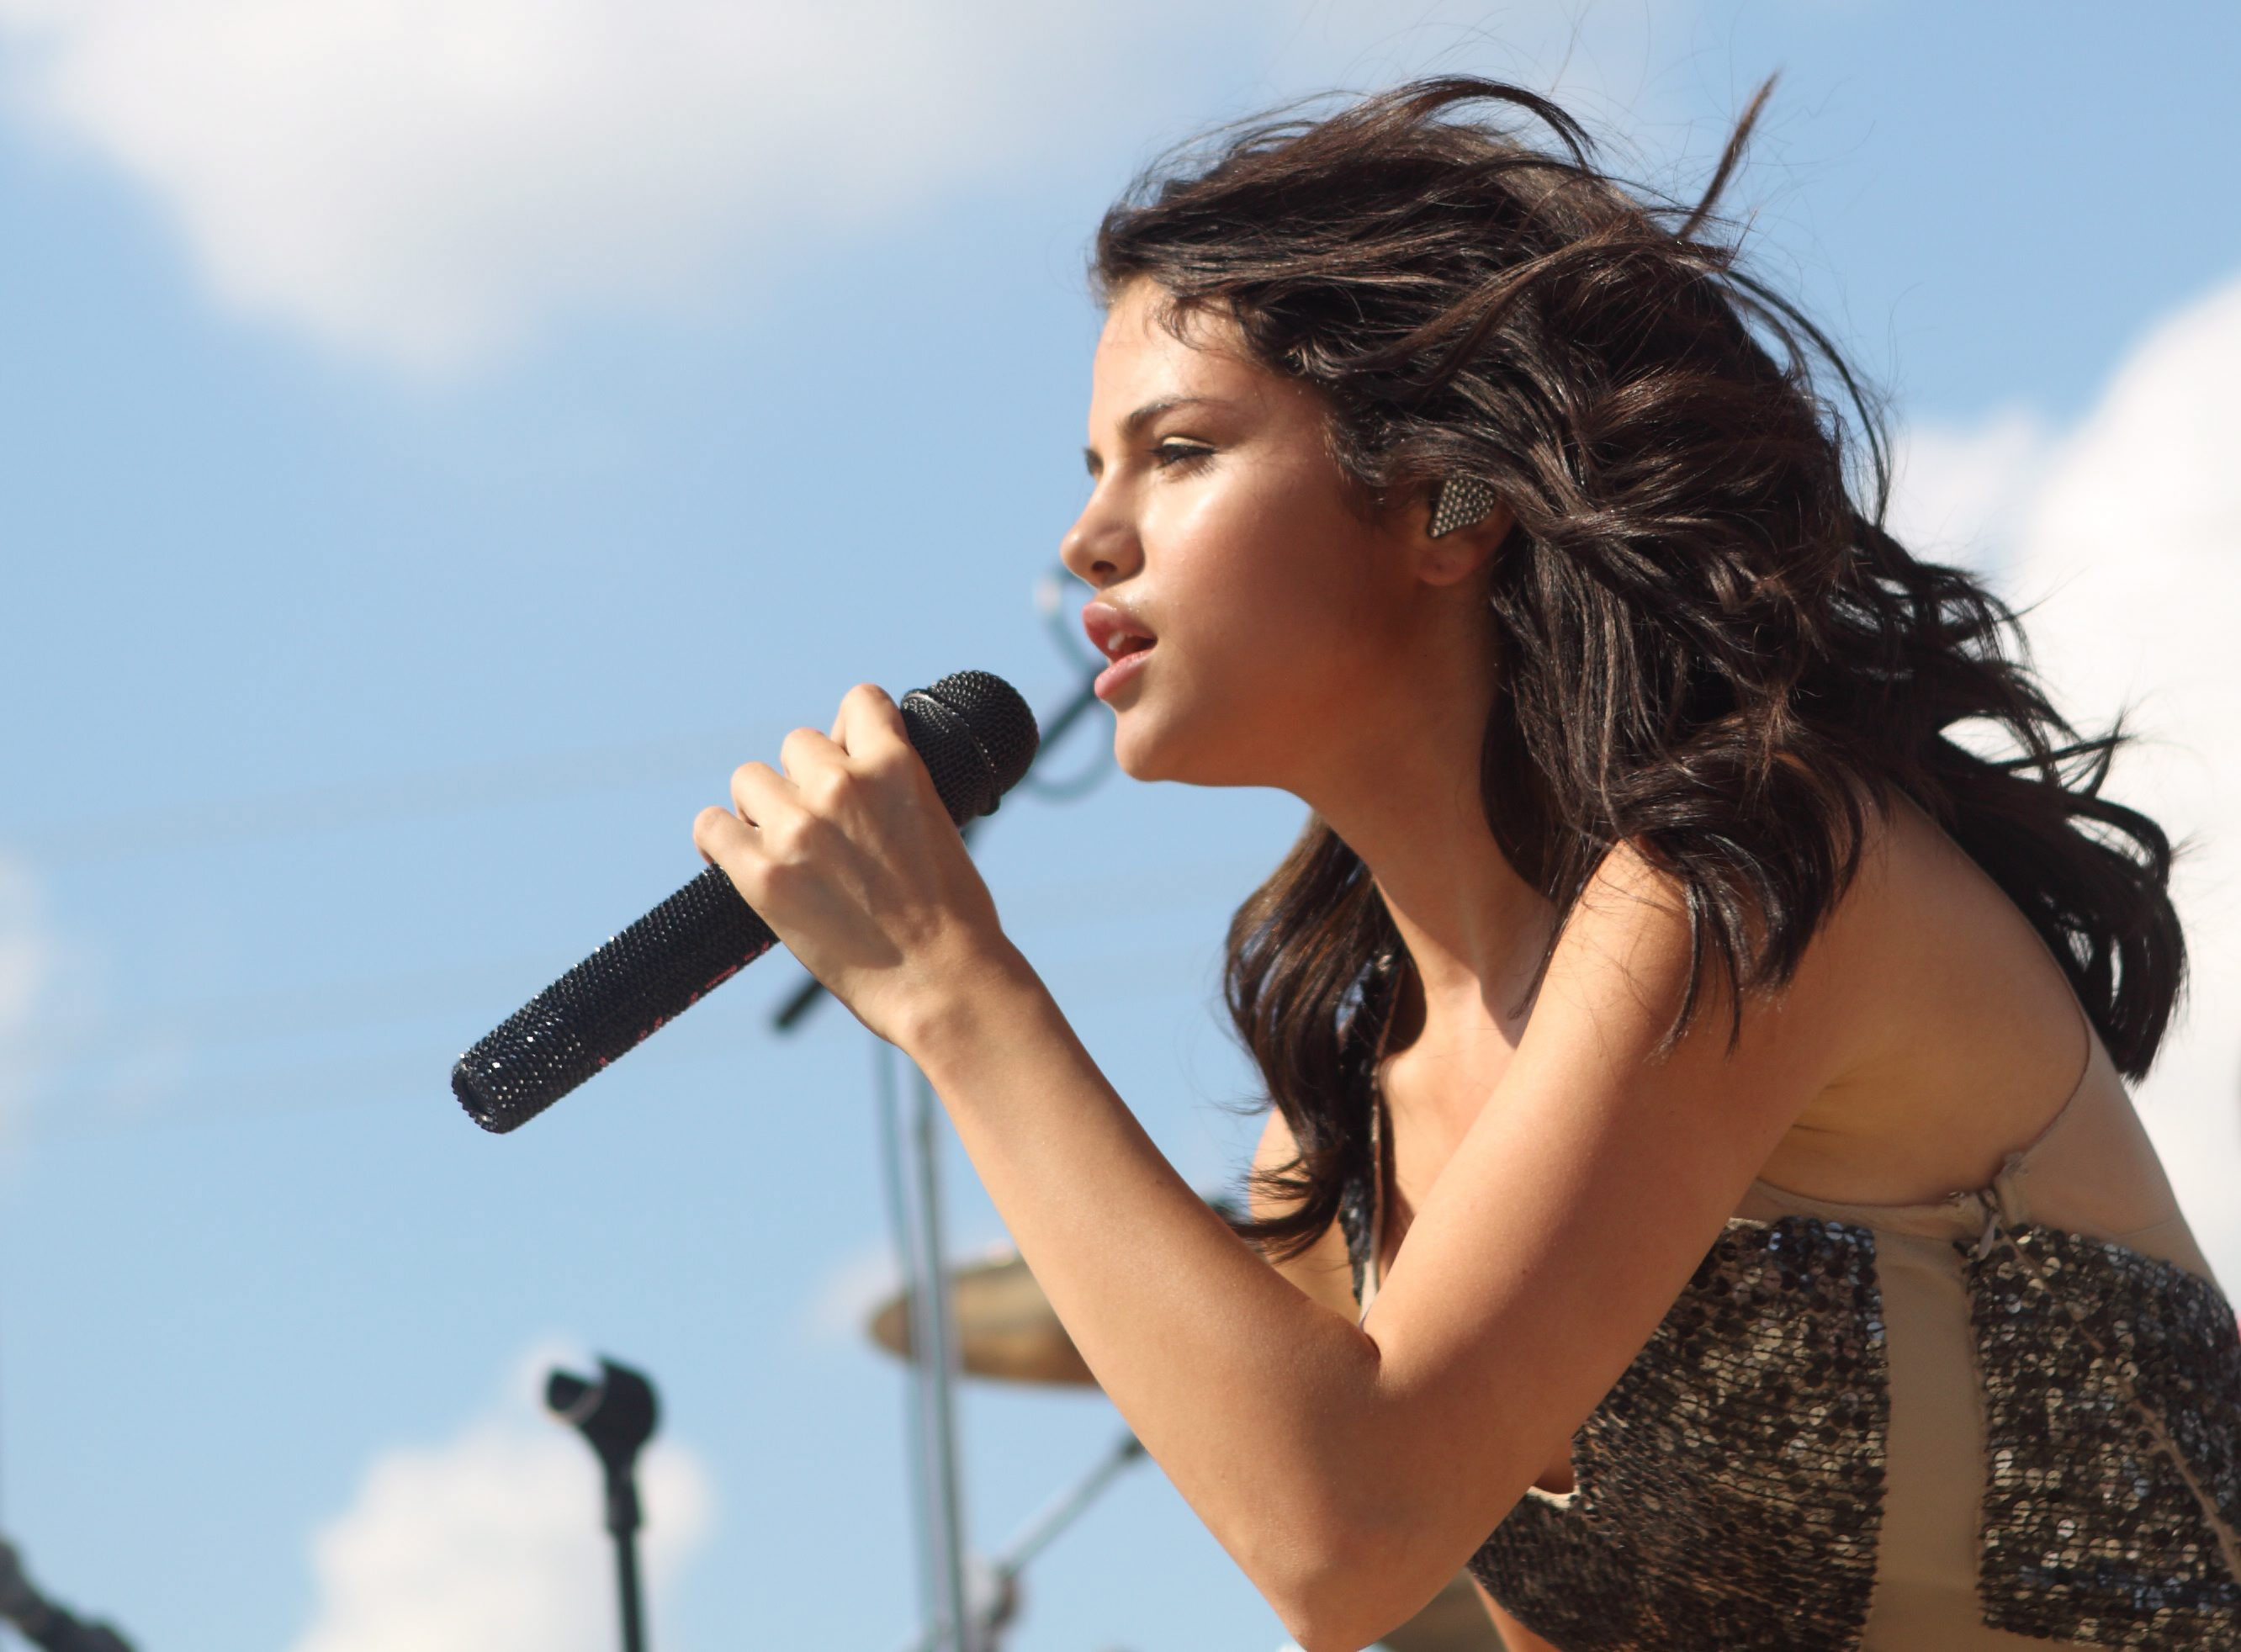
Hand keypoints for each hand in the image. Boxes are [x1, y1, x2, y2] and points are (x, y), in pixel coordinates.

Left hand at [693, 683, 1022, 1051]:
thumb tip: (855, 774)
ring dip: (763, 807)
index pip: (858, 702)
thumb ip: (895, 789)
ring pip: (749, 779)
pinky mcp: (763, 875)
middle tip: (821, 825)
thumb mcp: (938, 824)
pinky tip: (735, 859)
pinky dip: (720, 840)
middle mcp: (841, 784)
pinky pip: (711, 827)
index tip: (849, 761)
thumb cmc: (954, 916)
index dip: (852, 733)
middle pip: (797, 744)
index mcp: (895, 765)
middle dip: (806, 778)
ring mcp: (798, 828)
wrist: (942, 981)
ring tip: (782, 847)